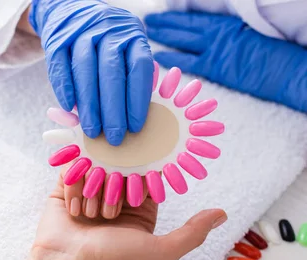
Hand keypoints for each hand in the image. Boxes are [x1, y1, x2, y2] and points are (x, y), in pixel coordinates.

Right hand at [29, 0, 153, 144]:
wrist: (70, 10)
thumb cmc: (105, 43)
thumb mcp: (125, 49)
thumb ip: (129, 77)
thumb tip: (131, 119)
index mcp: (131, 34)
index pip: (138, 68)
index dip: (137, 100)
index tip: (135, 127)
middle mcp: (108, 30)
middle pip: (111, 73)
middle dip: (113, 110)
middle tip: (114, 138)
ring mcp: (80, 32)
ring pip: (86, 70)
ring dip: (89, 105)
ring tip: (92, 131)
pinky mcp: (57, 39)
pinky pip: (61, 66)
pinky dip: (65, 88)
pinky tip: (69, 108)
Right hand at [33, 171, 226, 259]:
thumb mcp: (161, 251)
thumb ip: (193, 233)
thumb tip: (222, 214)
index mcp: (139, 210)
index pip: (148, 176)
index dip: (145, 176)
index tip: (140, 180)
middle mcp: (114, 198)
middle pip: (121, 168)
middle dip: (116, 186)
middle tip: (111, 210)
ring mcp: (88, 192)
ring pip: (97, 167)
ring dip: (94, 190)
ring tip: (90, 218)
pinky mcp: (65, 190)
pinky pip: (73, 170)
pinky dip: (74, 188)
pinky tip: (75, 211)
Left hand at [145, 12, 306, 112]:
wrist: (287, 69)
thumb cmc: (273, 54)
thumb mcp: (249, 34)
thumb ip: (228, 35)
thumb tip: (211, 37)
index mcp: (228, 23)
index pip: (197, 18)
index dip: (178, 16)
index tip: (163, 15)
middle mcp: (219, 33)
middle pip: (186, 25)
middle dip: (165, 22)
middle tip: (147, 20)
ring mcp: (215, 49)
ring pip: (183, 39)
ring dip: (163, 35)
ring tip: (147, 32)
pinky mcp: (215, 67)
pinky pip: (187, 61)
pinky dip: (171, 57)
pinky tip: (157, 55)